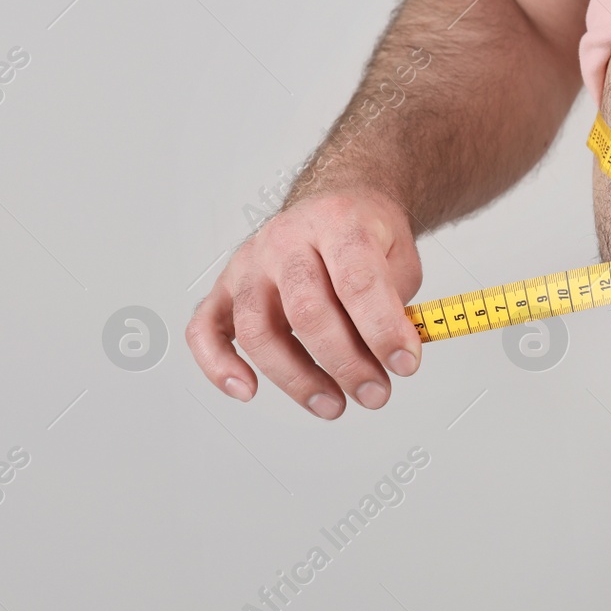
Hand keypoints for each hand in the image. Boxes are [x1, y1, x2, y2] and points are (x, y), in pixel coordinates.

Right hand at [187, 190, 424, 418]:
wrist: (336, 205)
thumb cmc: (366, 236)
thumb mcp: (400, 258)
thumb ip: (396, 305)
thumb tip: (392, 359)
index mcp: (336, 222)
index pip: (357, 280)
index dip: (383, 329)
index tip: (405, 363)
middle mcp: (286, 239)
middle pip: (306, 310)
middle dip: (346, 363)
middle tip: (376, 393)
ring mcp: (250, 263)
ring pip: (257, 329)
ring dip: (296, 378)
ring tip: (332, 405)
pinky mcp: (224, 287)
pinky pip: (204, 329)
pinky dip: (218, 365)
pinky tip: (246, 390)